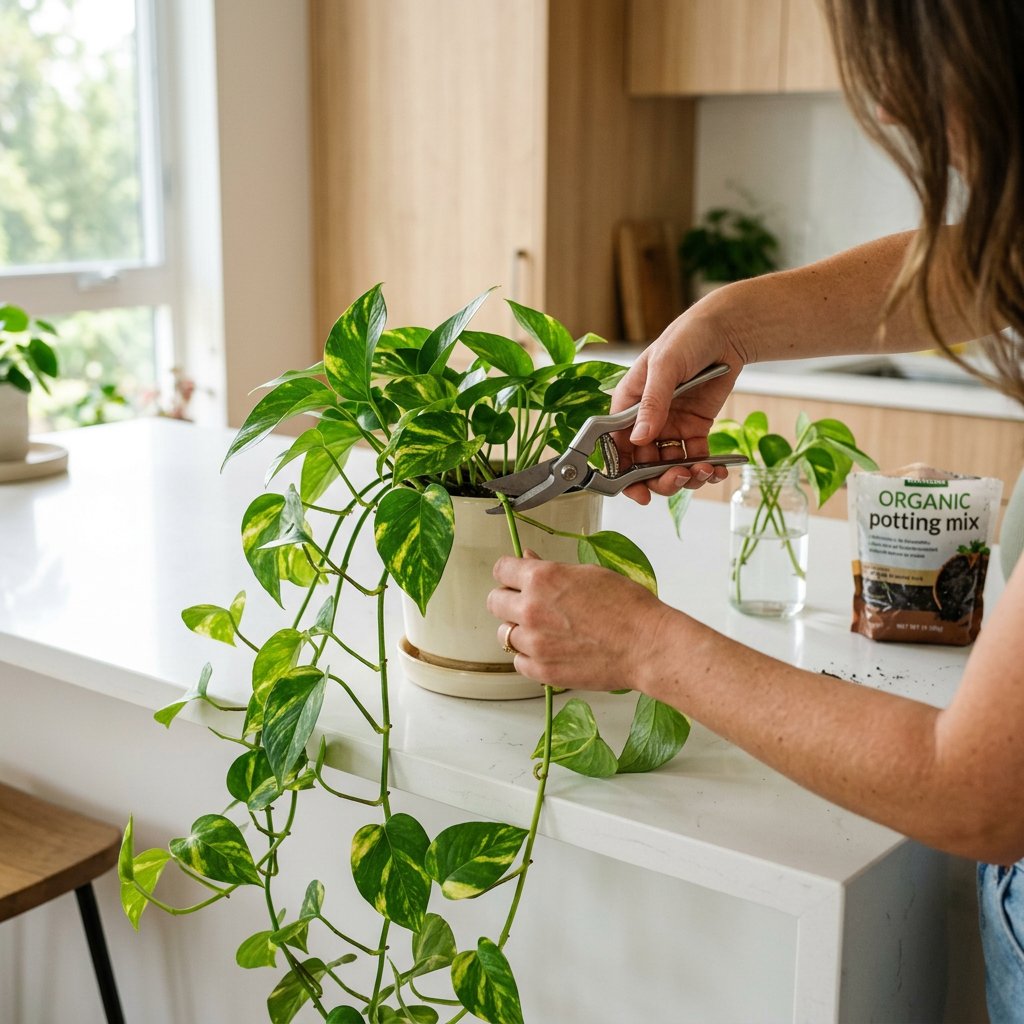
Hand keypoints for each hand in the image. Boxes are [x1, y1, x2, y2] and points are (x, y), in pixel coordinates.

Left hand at [488, 552, 671, 690]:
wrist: (646, 645)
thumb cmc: (627, 606)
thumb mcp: (588, 573)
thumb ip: (551, 569)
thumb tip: (527, 559)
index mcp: (542, 578)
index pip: (501, 570)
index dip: (509, 574)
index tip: (515, 579)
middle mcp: (531, 608)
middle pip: (494, 602)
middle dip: (509, 601)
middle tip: (531, 606)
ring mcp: (534, 642)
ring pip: (505, 634)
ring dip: (520, 631)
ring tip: (547, 632)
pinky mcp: (542, 671)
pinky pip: (519, 662)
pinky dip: (530, 657)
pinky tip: (551, 651)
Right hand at [612, 295, 748, 503]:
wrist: (726, 330)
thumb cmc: (687, 337)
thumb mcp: (665, 367)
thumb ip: (652, 403)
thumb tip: (641, 438)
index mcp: (627, 404)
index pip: (617, 447)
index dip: (623, 474)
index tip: (639, 491)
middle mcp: (645, 420)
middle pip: (643, 464)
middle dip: (659, 479)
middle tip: (679, 478)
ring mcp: (670, 426)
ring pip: (669, 466)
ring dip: (685, 476)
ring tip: (704, 472)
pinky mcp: (694, 429)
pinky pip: (695, 457)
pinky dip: (706, 469)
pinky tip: (717, 470)